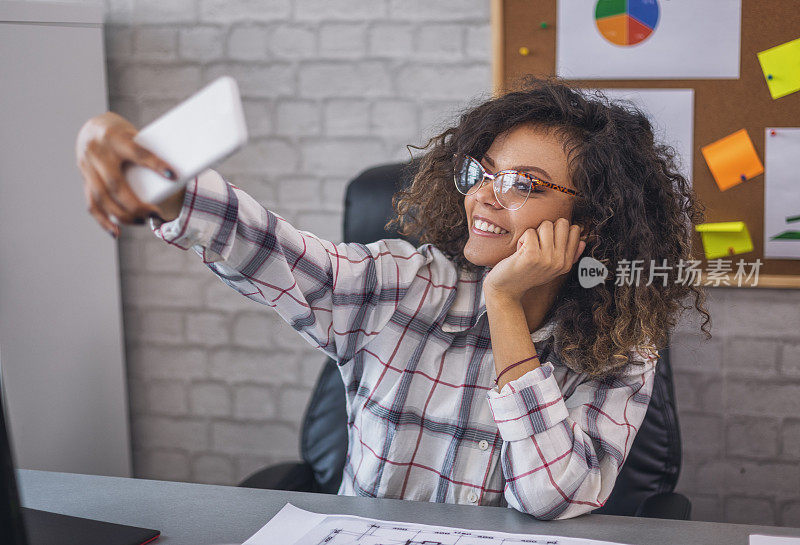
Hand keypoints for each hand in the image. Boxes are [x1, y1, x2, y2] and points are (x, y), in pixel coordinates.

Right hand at [75, 111, 182, 237]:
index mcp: (115, 137)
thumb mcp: (137, 135)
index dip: (155, 164)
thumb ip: (151, 153)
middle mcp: (98, 152)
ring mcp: (87, 167)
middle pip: (116, 184)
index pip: (137, 152)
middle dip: (136, 204)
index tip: (173, 175)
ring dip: (123, 215)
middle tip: (155, 214)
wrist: (93, 126)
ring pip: (102, 198)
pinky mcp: (85, 179)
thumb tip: (180, 174)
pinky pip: (92, 204)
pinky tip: (116, 233)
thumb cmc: (125, 134)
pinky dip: (104, 220)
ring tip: (143, 222)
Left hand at [483, 218, 585, 301]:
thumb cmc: (527, 274)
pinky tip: (519, 252)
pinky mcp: (531, 255)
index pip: (575, 230)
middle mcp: (560, 262)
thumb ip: (569, 256)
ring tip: (527, 248)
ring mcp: (546, 259)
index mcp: (566, 263)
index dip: (558, 230)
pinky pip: (530, 232)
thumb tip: (583, 242)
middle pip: (562, 223)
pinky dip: (522, 239)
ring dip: (533, 233)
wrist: (506, 290)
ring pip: (546, 225)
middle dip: (547, 228)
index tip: (547, 243)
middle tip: (537, 243)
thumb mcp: (551, 269)